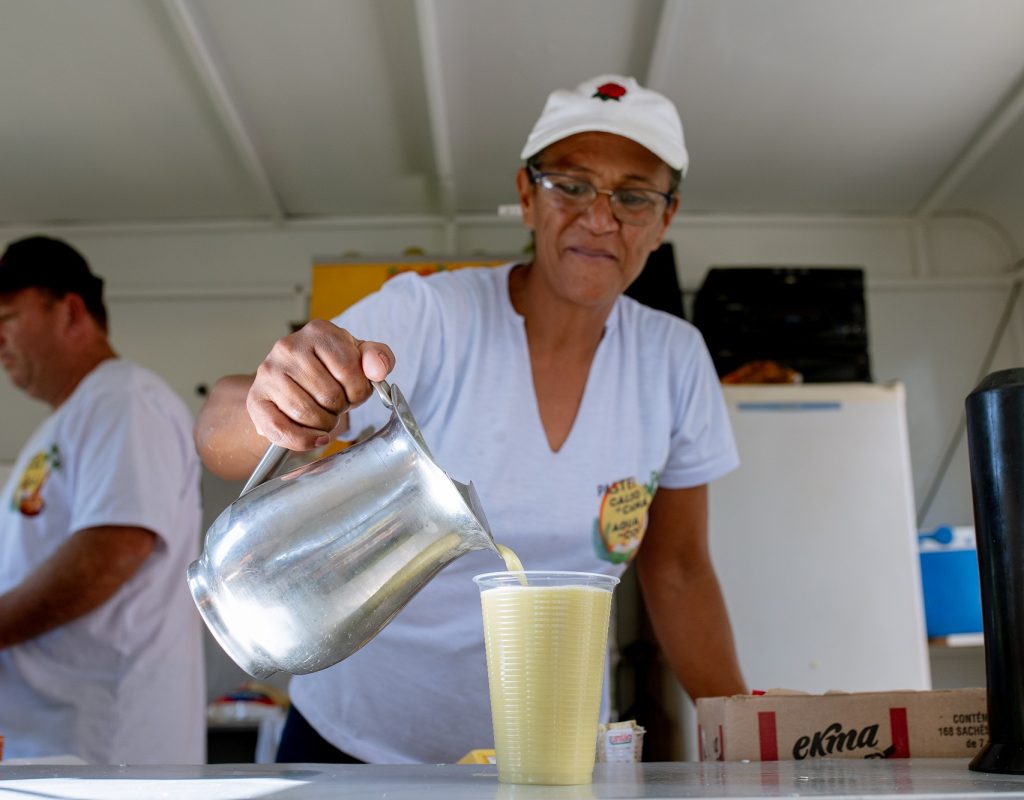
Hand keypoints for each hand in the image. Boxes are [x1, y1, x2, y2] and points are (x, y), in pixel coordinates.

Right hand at [246, 320, 393, 450]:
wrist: (292, 380)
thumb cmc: (330, 369)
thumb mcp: (359, 357)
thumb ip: (378, 357)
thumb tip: (377, 369)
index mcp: (319, 331)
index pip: (351, 372)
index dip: (359, 391)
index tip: (353, 391)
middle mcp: (289, 347)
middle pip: (330, 396)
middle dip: (340, 408)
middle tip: (335, 404)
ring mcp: (268, 372)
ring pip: (308, 415)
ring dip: (324, 424)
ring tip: (323, 414)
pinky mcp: (256, 399)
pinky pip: (282, 430)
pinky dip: (303, 441)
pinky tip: (315, 437)